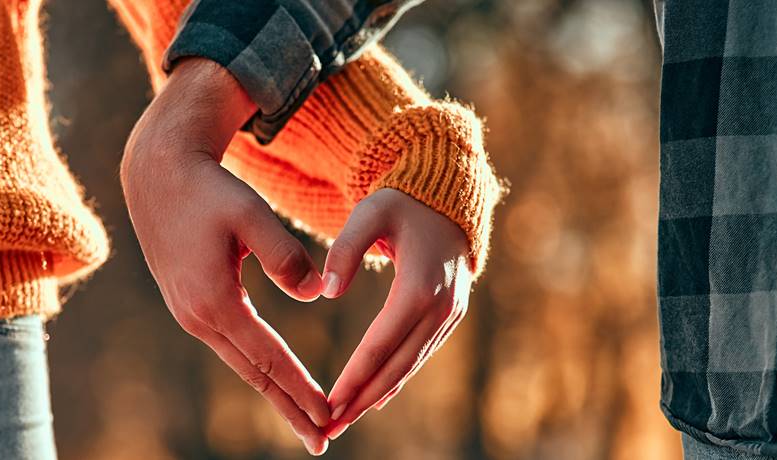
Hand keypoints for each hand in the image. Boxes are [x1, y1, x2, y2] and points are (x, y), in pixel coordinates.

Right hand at [121, 58, 330, 454]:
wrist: (159, 175)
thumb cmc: (209, 190)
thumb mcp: (250, 214)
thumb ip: (285, 255)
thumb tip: (315, 294)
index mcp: (214, 300)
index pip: (268, 357)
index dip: (300, 388)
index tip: (329, 414)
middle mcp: (197, 317)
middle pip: (252, 374)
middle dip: (288, 409)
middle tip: (321, 441)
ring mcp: (189, 314)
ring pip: (241, 364)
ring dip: (274, 392)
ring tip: (304, 419)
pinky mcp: (190, 305)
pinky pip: (231, 347)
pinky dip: (257, 368)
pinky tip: (274, 379)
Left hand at [321, 188, 472, 439]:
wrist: (447, 196)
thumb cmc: (402, 202)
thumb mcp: (370, 212)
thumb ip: (344, 249)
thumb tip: (326, 292)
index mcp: (420, 286)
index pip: (381, 342)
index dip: (355, 376)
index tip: (329, 402)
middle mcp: (441, 307)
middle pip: (397, 365)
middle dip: (362, 400)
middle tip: (329, 427)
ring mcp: (450, 314)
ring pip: (410, 365)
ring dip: (377, 395)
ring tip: (344, 420)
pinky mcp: (450, 315)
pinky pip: (420, 354)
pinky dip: (397, 378)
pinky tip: (375, 398)